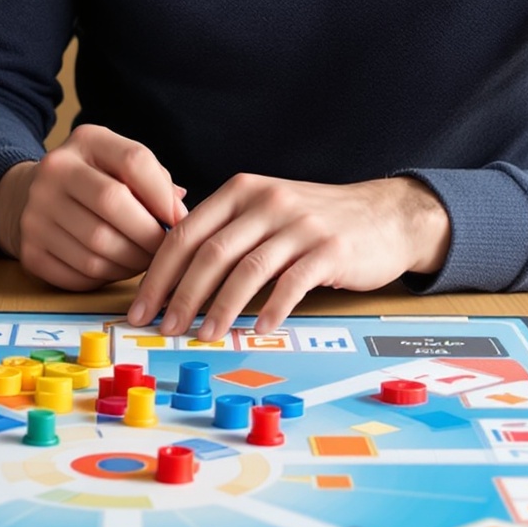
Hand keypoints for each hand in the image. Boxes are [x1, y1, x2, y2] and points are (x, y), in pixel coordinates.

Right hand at [0, 125, 185, 290]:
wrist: (31, 196)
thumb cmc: (95, 181)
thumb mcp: (120, 164)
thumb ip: (154, 181)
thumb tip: (178, 215)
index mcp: (85, 141)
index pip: (134, 160)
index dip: (163, 196)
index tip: (178, 220)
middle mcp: (54, 171)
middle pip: (114, 204)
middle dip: (149, 234)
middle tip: (164, 249)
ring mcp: (36, 212)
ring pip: (99, 248)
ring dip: (132, 262)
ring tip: (143, 260)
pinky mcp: (30, 250)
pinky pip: (80, 274)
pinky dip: (107, 277)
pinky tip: (116, 268)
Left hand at [128, 174, 450, 339]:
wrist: (385, 215)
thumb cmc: (315, 220)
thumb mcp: (264, 210)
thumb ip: (225, 232)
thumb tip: (172, 276)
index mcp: (241, 190)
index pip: (185, 233)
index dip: (158, 274)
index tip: (142, 307)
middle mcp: (266, 201)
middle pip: (210, 253)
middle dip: (181, 296)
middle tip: (165, 329)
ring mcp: (299, 224)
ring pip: (247, 270)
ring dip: (221, 309)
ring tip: (204, 336)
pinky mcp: (330, 248)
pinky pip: (292, 284)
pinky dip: (272, 310)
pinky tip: (260, 331)